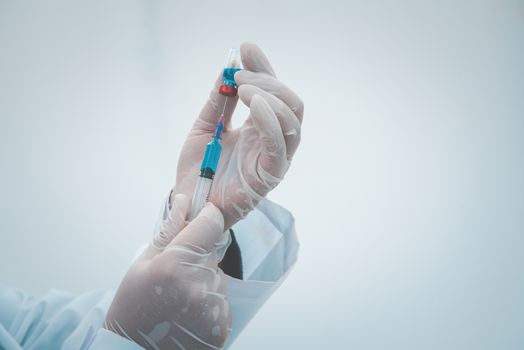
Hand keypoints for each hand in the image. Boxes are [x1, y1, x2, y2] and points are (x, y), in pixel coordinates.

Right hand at [104, 194, 231, 349]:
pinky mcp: (223, 325)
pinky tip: (189, 313)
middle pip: (214, 252)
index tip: (202, 218)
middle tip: (175, 275)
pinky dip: (210, 302)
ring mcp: (213, 307)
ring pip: (218, 276)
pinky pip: (222, 299)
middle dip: (199, 256)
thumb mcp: (142, 264)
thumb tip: (185, 201)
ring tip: (179, 298)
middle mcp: (198, 285)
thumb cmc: (133, 308)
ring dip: (204, 281)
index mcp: (174, 265)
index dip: (207, 217)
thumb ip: (168, 231)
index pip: (211, 224)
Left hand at [174, 42, 303, 228]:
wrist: (190, 201)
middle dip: (269, 81)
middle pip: (290, 102)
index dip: (263, 68)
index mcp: (259, 127)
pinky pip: (280, 145)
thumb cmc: (199, 168)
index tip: (246, 48)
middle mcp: (272, 140)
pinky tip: (254, 105)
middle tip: (238, 77)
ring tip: (244, 89)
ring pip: (292, 121)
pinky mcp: (269, 175)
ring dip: (272, 97)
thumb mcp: (204, 126)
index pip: (272, 92)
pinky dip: (271, 120)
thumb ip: (218, 102)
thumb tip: (227, 69)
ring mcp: (274, 157)